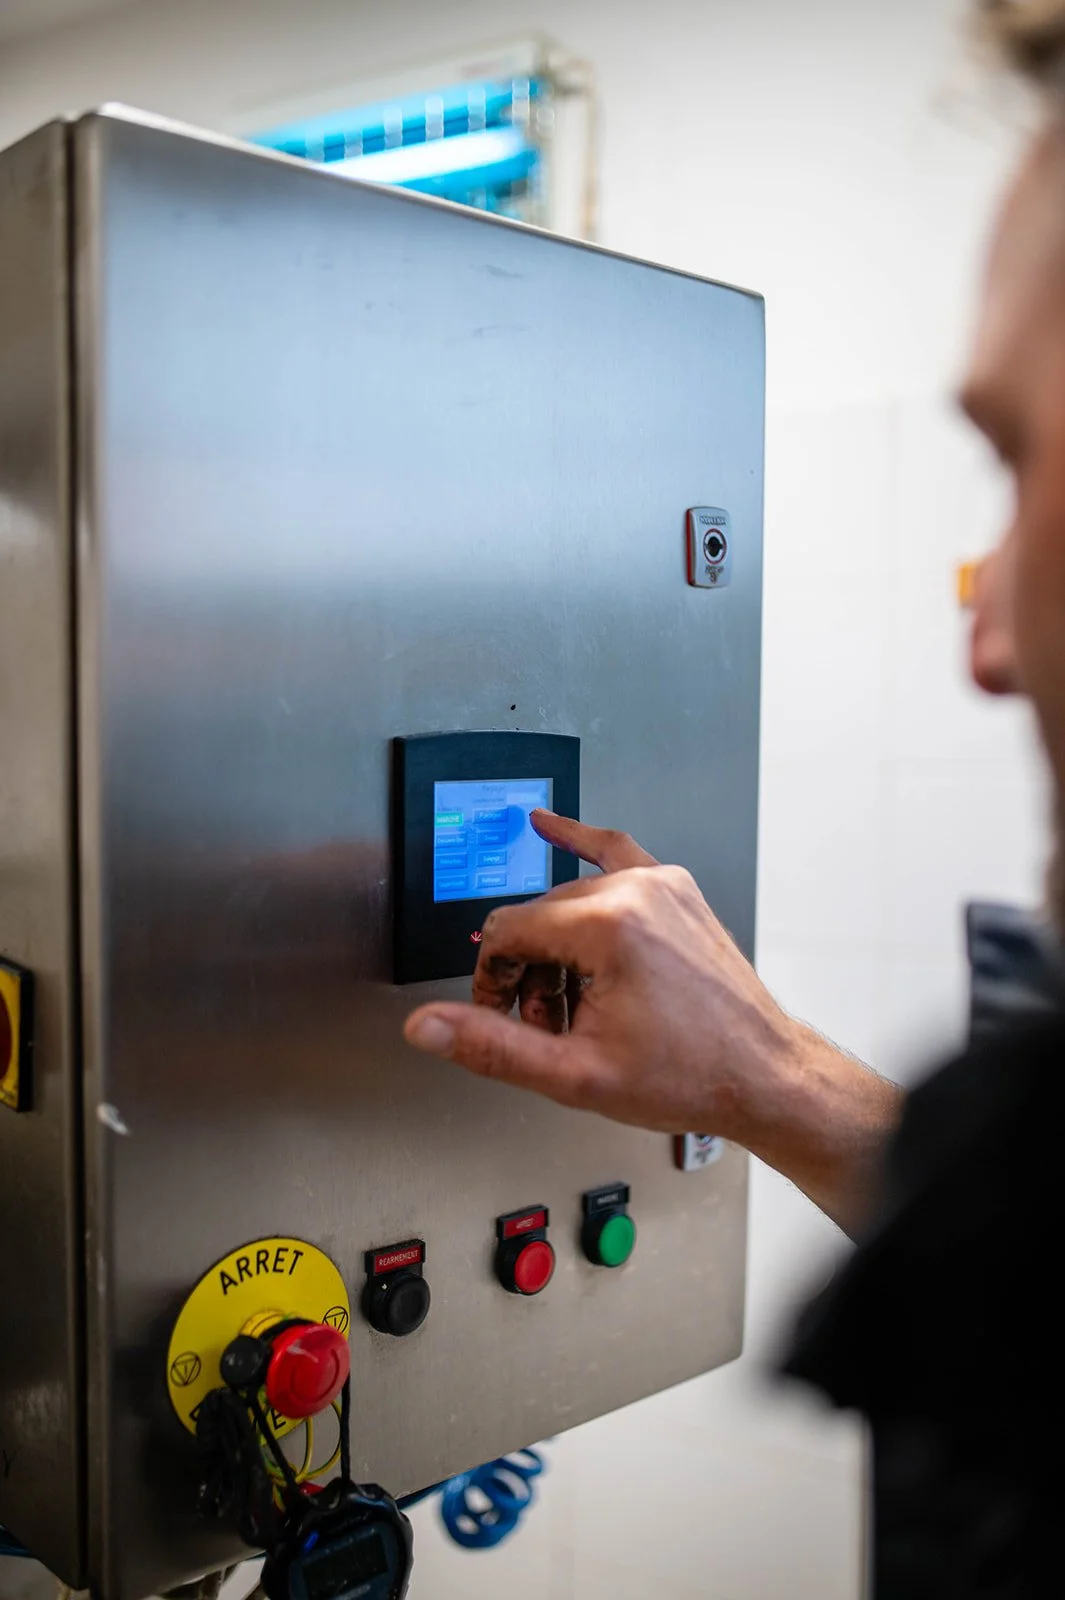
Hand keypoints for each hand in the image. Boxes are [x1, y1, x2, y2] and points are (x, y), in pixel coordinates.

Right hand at [404, 813, 902, 1231]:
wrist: (762, 1075)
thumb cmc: (689, 1076)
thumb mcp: (575, 1075)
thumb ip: (492, 1046)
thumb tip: (429, 1026)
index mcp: (608, 927)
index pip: (506, 931)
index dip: (491, 980)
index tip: (501, 1015)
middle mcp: (636, 893)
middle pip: (536, 914)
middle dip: (527, 971)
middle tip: (544, 1025)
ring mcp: (662, 886)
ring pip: (570, 899)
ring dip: (557, 947)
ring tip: (574, 1005)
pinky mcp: (677, 890)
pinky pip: (617, 852)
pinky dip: (580, 844)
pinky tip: (549, 826)